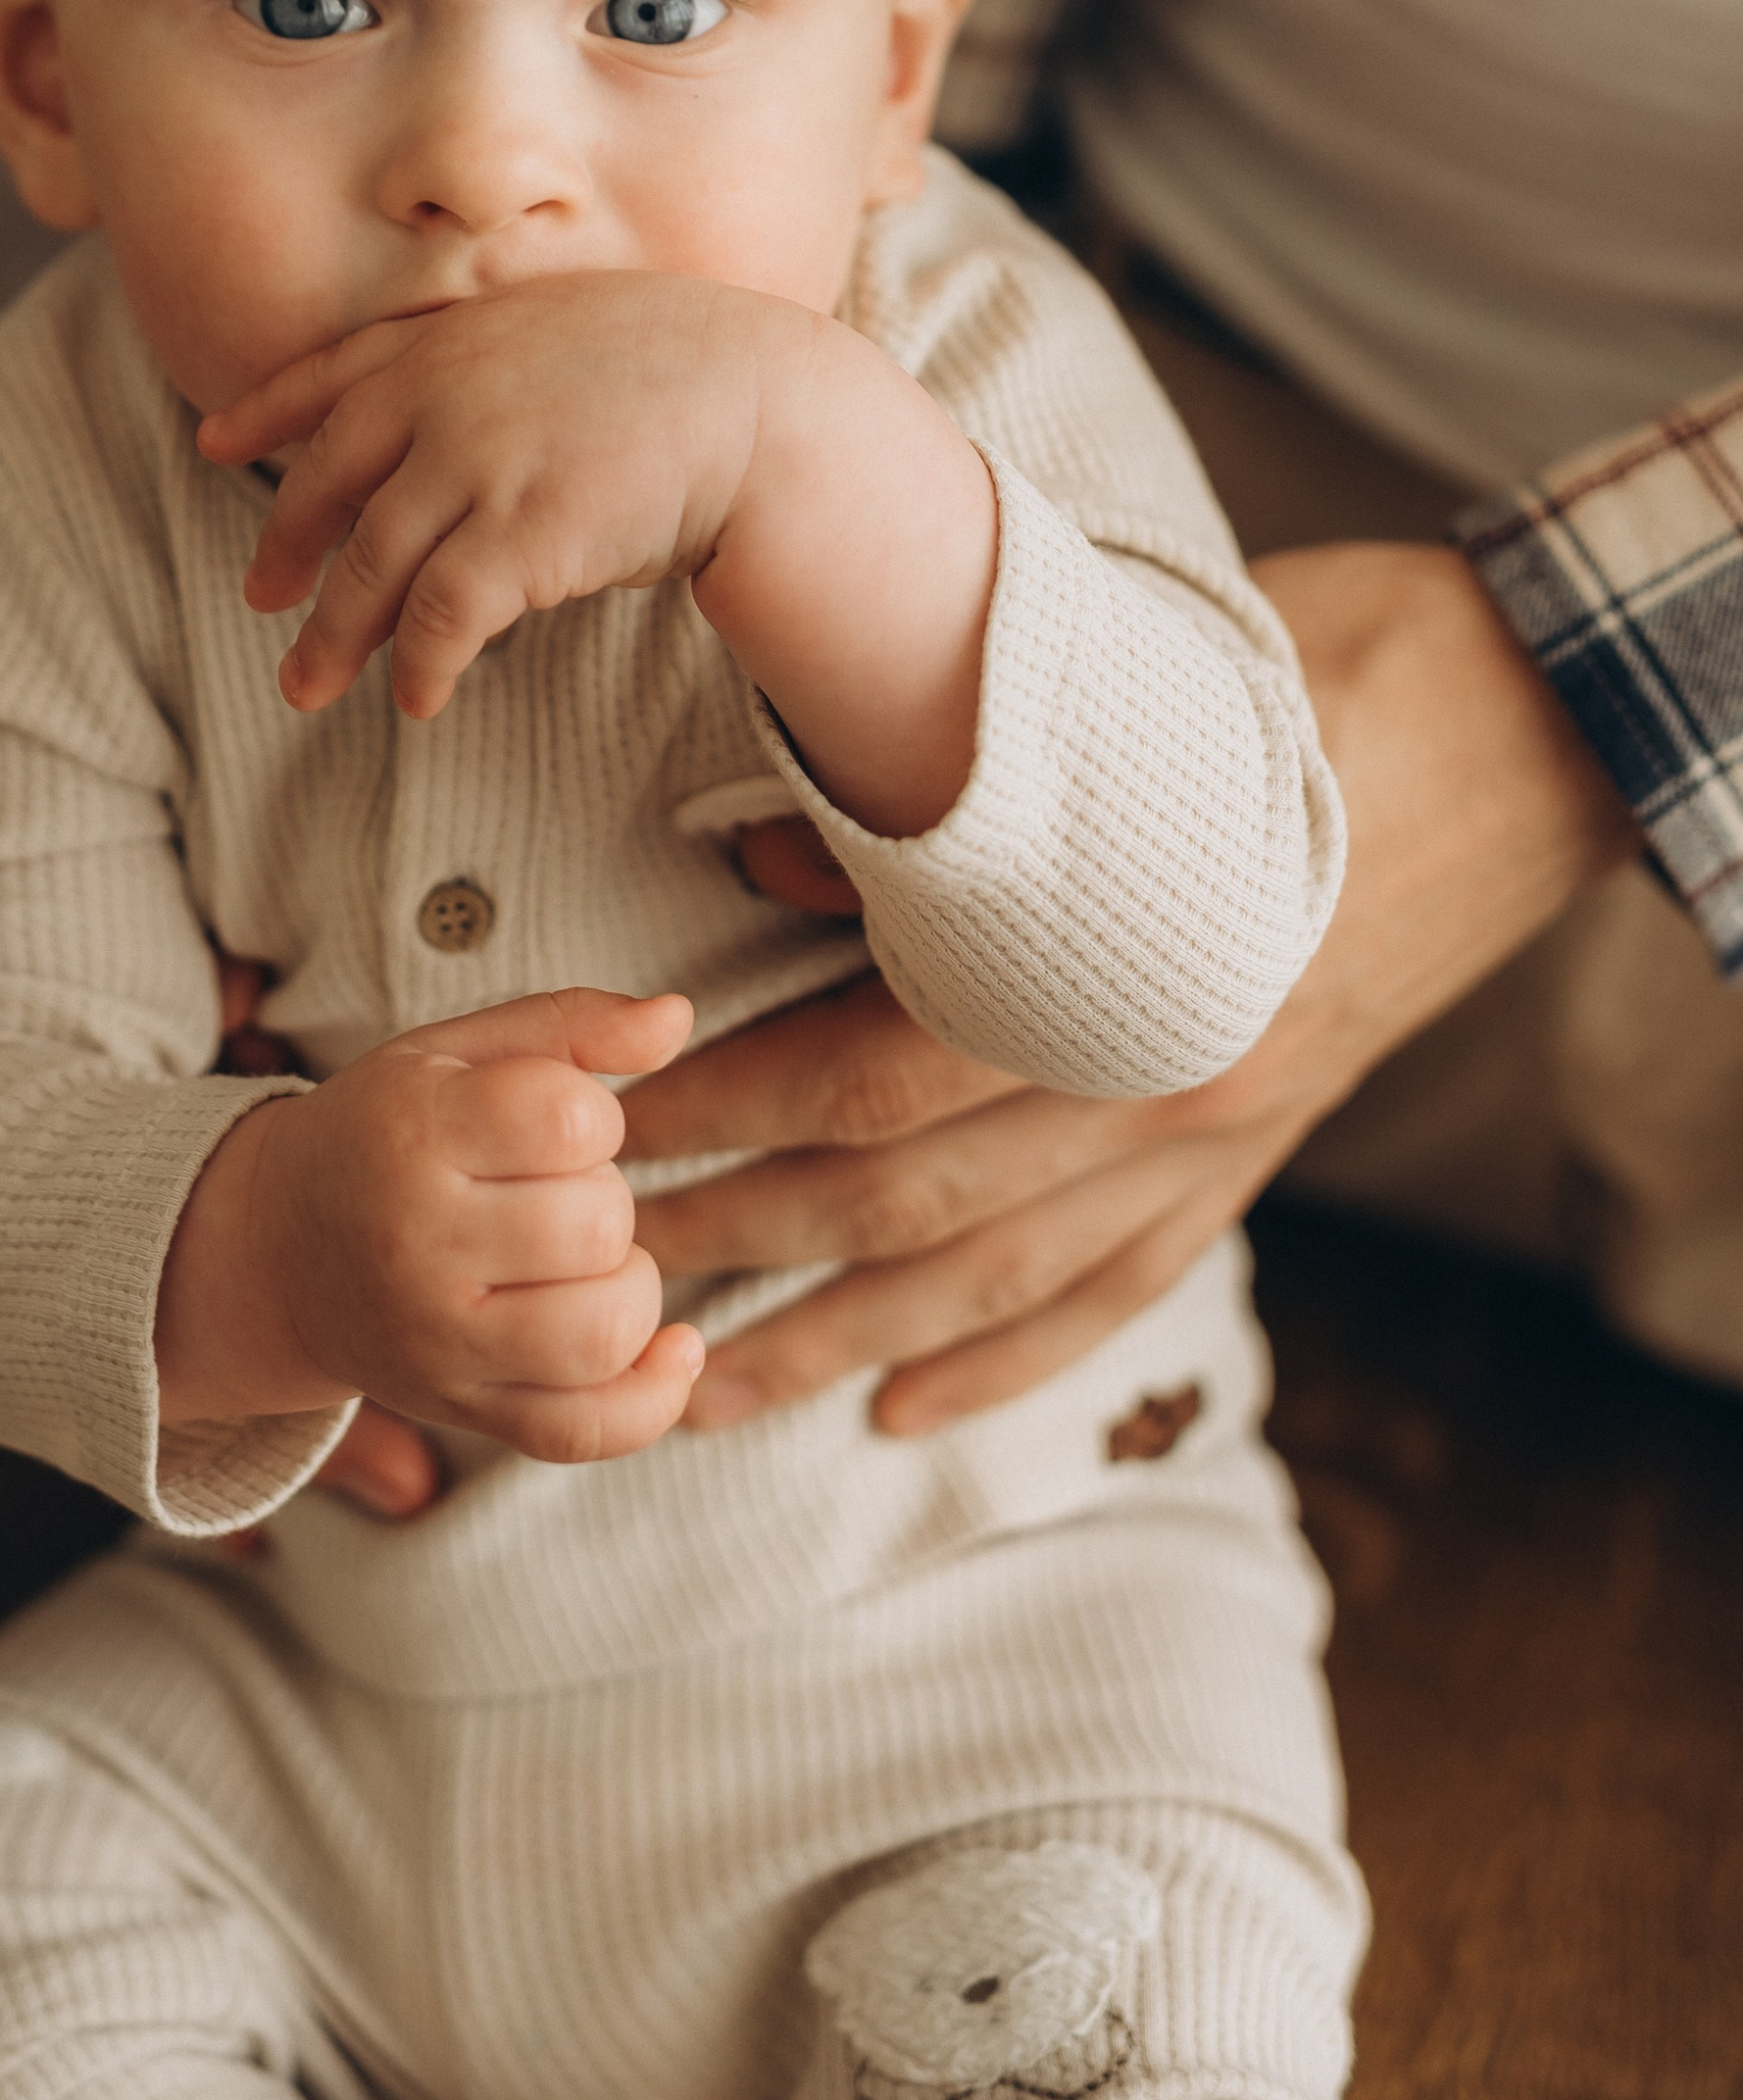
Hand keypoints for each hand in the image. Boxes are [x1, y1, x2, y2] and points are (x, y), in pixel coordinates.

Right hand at [158, 985, 704, 1462]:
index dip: (592, 1113)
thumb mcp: (453, 1051)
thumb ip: (570, 1023)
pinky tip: (676, 1348)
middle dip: (606, 1197)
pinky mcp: (464, 1411)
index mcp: (413, 1134)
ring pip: (602, 1333)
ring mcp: (438, 1344)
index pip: (569, 1119)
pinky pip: (584, 1430)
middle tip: (552, 1191)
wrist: (276, 1253)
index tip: (552, 1120)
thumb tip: (678, 1016)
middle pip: (596, 1227)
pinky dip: (652, 1398)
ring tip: (584, 1261)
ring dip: (629, 1285)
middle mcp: (418, 1246)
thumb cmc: (384, 1132)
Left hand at [200, 276, 993, 833]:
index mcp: (453, 339)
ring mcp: (475, 467)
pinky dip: (418, 667)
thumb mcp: (571, 331)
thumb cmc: (688, 372)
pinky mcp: (516, 540)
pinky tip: (417, 701)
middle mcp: (443, 396)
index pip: (331, 375)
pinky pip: (439, 620)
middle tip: (261, 599)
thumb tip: (459, 428)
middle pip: (330, 484)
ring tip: (306, 688)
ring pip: (370, 567)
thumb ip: (497, 366)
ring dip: (333, 637)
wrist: (762, 404)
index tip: (215, 444)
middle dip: (286, 547)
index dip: (266, 412)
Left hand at [616, 544, 1629, 1436]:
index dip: (719, 1110)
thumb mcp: (1116, 714)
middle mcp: (1153, 1082)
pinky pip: (1112, 1293)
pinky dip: (1001, 1364)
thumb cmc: (1291, 687)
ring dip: (832, 1347)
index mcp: (1102, 965)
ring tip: (701, 1392)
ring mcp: (1210, 1138)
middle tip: (594, 1277)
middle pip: (900, 1198)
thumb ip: (938, 808)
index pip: (863, 1073)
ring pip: (989, 1279)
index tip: (600, 1126)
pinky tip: (898, 1412)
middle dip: (736, 1243)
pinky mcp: (1252, 1164)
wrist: (1505, 733)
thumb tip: (759, 867)